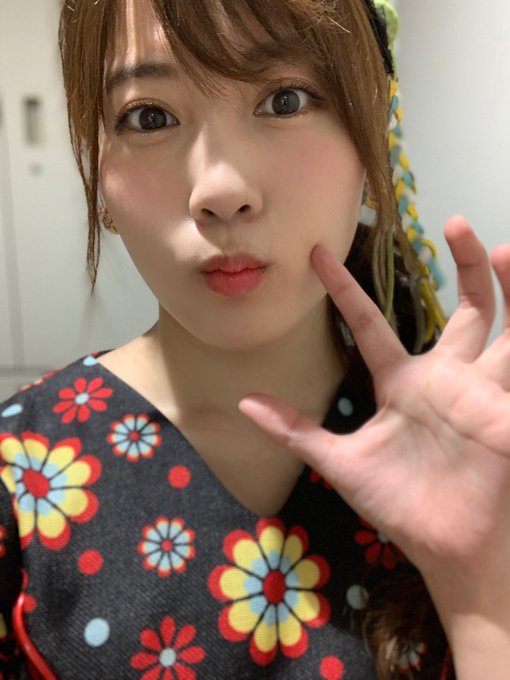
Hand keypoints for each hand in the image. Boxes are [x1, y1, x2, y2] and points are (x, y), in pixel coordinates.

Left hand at [239, 216, 509, 622]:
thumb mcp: (341, 462)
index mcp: (403, 382)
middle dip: (463, 266)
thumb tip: (244, 403)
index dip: (344, 289)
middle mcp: (446, 377)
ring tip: (501, 246)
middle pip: (463, 308)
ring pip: (503, 324)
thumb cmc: (399, 506)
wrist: (445, 550)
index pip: (370, 323)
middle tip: (453, 222)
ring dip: (508, 284)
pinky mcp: (507, 410)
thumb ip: (295, 431)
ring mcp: (482, 390)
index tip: (316, 255)